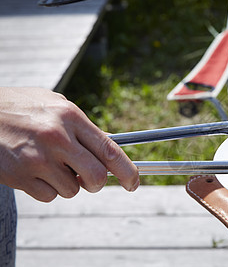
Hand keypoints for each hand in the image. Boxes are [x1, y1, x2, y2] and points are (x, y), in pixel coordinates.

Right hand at [0, 87, 138, 201]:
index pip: (110, 150)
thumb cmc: (20, 107)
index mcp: (70, 116)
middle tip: (90, 180)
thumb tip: (112, 144)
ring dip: (68, 184)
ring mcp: (37, 158)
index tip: (134, 182)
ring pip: (72, 190)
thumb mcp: (54, 104)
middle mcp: (57, 137)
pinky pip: (49, 196)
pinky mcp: (19, 176)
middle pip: (96, 176)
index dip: (128, 170)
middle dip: (97, 183)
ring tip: (51, 166)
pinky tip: (35, 172)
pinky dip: (47, 190)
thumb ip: (83, 126)